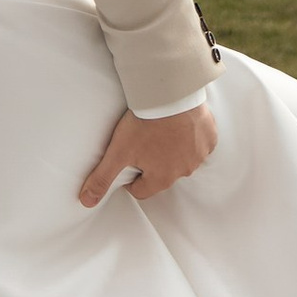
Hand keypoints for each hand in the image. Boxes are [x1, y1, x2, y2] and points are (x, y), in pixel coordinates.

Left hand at [78, 103, 217, 207]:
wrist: (170, 94)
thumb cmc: (145, 123)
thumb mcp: (118, 151)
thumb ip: (102, 178)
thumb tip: (86, 202)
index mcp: (162, 178)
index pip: (141, 190)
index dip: (130, 178)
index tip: (127, 161)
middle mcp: (184, 171)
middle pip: (163, 174)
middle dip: (152, 163)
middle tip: (143, 141)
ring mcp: (200, 154)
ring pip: (183, 158)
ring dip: (173, 150)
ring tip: (160, 130)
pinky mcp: (210, 137)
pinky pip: (200, 143)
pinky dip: (191, 137)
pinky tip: (179, 123)